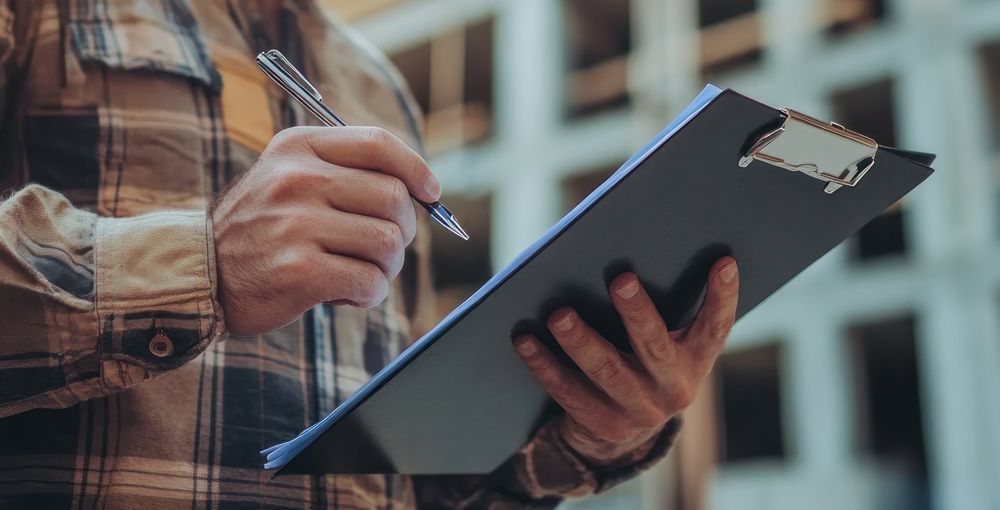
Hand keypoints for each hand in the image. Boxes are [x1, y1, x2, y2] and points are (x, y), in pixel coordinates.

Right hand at [211, 126, 439, 335]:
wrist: (199, 274)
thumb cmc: (259, 229)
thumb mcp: (287, 178)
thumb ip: (343, 172)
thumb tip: (418, 189)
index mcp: (298, 147)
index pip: (378, 144)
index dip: (416, 169)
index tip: (430, 192)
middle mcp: (297, 179)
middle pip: (394, 198)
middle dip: (402, 230)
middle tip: (381, 249)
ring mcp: (297, 224)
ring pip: (388, 242)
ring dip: (387, 267)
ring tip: (361, 273)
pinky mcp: (299, 271)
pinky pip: (370, 281)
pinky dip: (370, 293)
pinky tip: (347, 293)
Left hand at [514, 258, 739, 465]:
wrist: (622, 433)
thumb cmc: (640, 362)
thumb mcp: (662, 343)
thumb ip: (658, 309)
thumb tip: (626, 253)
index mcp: (695, 360)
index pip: (715, 328)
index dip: (723, 297)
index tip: (724, 262)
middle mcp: (674, 388)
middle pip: (654, 346)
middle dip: (637, 312)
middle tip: (620, 278)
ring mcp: (638, 410)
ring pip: (607, 370)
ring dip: (580, 340)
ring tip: (558, 314)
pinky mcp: (602, 425)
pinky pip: (569, 391)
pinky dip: (545, 364)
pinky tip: (525, 340)